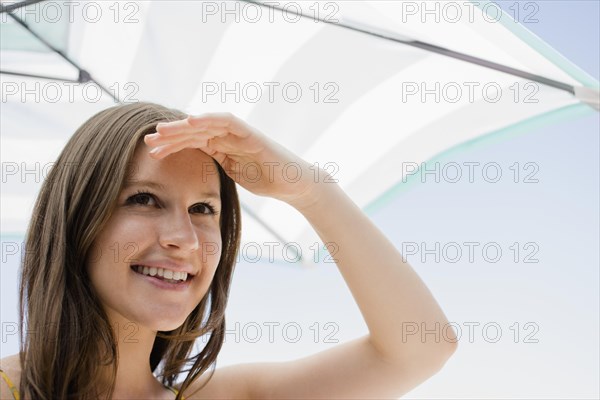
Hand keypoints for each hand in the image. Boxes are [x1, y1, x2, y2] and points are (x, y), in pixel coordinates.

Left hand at [143, 112, 324, 209]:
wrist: (293, 182)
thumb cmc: (267, 180)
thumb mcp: (234, 174)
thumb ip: (218, 167)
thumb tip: (196, 178)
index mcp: (222, 146)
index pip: (192, 142)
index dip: (172, 145)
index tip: (153, 152)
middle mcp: (227, 136)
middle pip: (194, 131)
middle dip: (171, 135)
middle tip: (149, 140)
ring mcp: (238, 133)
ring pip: (205, 125)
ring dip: (183, 128)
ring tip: (161, 132)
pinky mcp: (249, 133)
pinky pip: (227, 122)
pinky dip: (209, 120)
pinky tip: (191, 121)